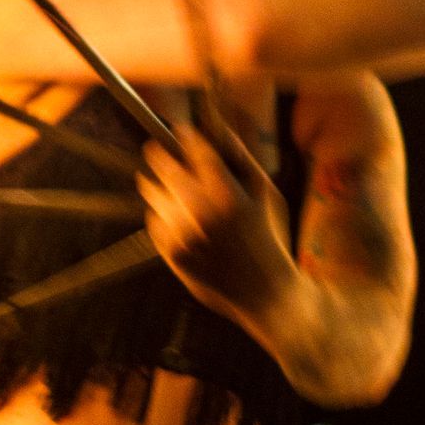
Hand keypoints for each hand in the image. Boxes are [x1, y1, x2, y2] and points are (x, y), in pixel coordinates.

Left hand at [137, 122, 300, 337]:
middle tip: (154, 148)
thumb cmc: (270, 239)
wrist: (266, 294)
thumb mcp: (268, 196)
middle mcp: (201, 213)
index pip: (196, 152)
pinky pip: (154, 222)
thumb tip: (220, 130)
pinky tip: (176, 218)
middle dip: (158, 154)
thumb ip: (243, 160)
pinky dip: (160, 215)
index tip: (179, 130)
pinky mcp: (172, 254)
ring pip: (154, 194)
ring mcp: (183, 235)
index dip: (185, 137)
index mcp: (229, 194)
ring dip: (156, 184)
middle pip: (165, 169)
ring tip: (158, 181)